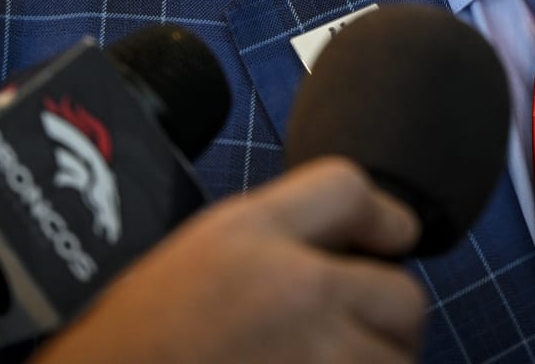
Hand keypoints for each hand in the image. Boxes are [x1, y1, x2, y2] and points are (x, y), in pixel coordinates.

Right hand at [35, 157, 426, 363]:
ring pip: (397, 359)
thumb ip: (275, 232)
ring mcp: (318, 361)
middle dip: (384, 315)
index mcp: (251, 239)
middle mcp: (296, 294)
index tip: (388, 239)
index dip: (381, 216)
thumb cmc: (130, 343)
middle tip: (346, 331)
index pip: (349, 188)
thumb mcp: (194, 253)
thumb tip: (356, 236)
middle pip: (403, 294)